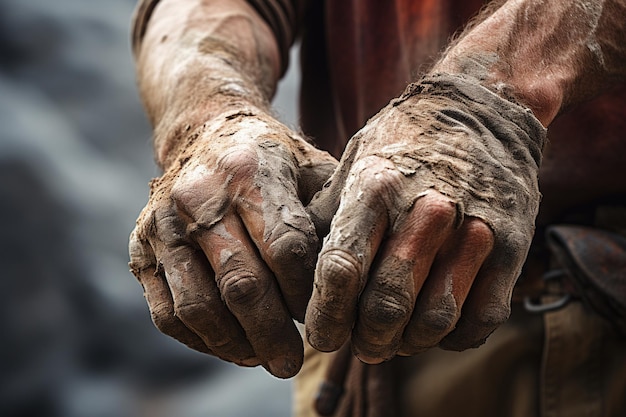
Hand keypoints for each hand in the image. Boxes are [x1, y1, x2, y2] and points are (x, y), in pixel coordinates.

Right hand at [129, 108, 336, 377]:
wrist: (205, 131)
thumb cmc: (271, 158)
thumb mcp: (311, 166)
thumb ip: (335, 213)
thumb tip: (354, 280)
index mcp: (251, 170)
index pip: (287, 248)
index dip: (307, 292)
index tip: (323, 315)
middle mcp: (200, 196)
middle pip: (242, 284)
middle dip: (273, 334)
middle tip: (292, 362)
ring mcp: (163, 224)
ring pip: (199, 306)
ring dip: (235, 345)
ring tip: (263, 358)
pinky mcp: (141, 248)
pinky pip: (166, 312)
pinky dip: (200, 341)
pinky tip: (231, 346)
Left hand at [305, 75, 545, 362]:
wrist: (483, 108)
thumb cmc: (406, 143)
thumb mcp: (354, 164)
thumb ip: (328, 219)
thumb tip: (299, 279)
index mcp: (375, 187)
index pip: (340, 269)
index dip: (325, 316)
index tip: (321, 336)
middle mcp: (424, 209)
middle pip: (387, 305)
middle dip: (366, 339)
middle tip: (361, 345)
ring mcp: (473, 228)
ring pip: (435, 320)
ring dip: (409, 344)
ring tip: (395, 340)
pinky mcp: (511, 244)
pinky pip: (483, 318)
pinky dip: (454, 337)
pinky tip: (436, 328)